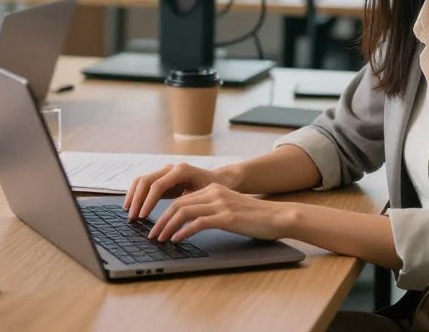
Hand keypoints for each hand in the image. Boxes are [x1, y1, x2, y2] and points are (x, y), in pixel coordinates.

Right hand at [124, 162, 232, 220]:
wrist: (220, 179)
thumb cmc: (216, 190)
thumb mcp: (206, 197)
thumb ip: (192, 206)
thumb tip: (180, 222)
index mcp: (181, 171)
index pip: (157, 185)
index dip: (148, 201)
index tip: (142, 216)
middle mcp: (171, 168)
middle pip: (146, 181)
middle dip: (137, 200)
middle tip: (132, 218)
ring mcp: (165, 171)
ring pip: (142, 180)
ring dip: (133, 196)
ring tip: (129, 214)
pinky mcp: (162, 178)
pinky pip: (145, 184)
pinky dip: (136, 194)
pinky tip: (133, 207)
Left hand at [148, 184, 289, 242]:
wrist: (277, 216)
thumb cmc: (254, 217)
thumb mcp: (228, 208)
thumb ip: (210, 211)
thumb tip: (188, 224)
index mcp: (213, 189)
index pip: (180, 199)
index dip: (163, 212)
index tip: (154, 225)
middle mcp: (214, 193)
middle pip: (178, 204)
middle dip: (160, 220)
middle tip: (151, 234)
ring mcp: (220, 204)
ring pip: (184, 212)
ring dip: (167, 226)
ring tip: (160, 239)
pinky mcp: (226, 217)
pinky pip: (198, 223)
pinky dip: (183, 231)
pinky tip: (177, 240)